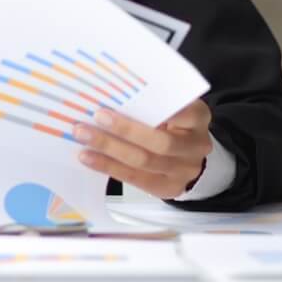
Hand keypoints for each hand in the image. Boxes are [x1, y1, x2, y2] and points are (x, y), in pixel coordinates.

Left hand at [73, 100, 212, 199]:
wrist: (188, 158)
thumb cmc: (172, 124)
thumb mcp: (172, 107)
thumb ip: (152, 101)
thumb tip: (111, 92)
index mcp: (198, 118)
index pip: (185, 111)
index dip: (161, 107)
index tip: (130, 97)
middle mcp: (196, 146)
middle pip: (160, 141)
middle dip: (126, 130)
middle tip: (97, 117)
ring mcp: (184, 171)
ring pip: (144, 162)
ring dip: (110, 149)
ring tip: (83, 136)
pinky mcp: (168, 189)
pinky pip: (135, 179)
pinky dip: (108, 167)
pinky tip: (88, 158)